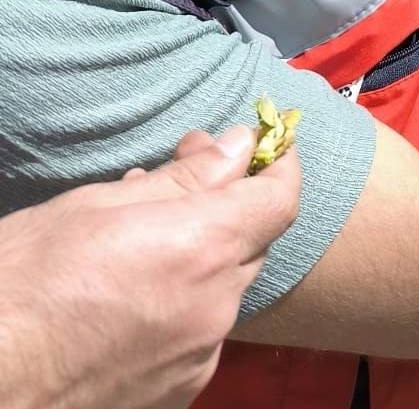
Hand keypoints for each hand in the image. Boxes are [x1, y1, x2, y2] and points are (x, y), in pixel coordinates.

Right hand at [0, 126, 300, 408]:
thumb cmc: (18, 290)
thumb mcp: (92, 208)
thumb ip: (183, 178)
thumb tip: (239, 146)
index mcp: (203, 249)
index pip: (279, 199)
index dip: (278, 166)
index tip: (263, 146)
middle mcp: (216, 306)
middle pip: (249, 244)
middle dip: (224, 210)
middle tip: (174, 183)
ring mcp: (199, 356)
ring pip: (222, 291)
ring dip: (197, 262)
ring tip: (135, 247)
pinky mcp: (178, 394)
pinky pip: (199, 336)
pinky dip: (179, 309)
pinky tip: (129, 301)